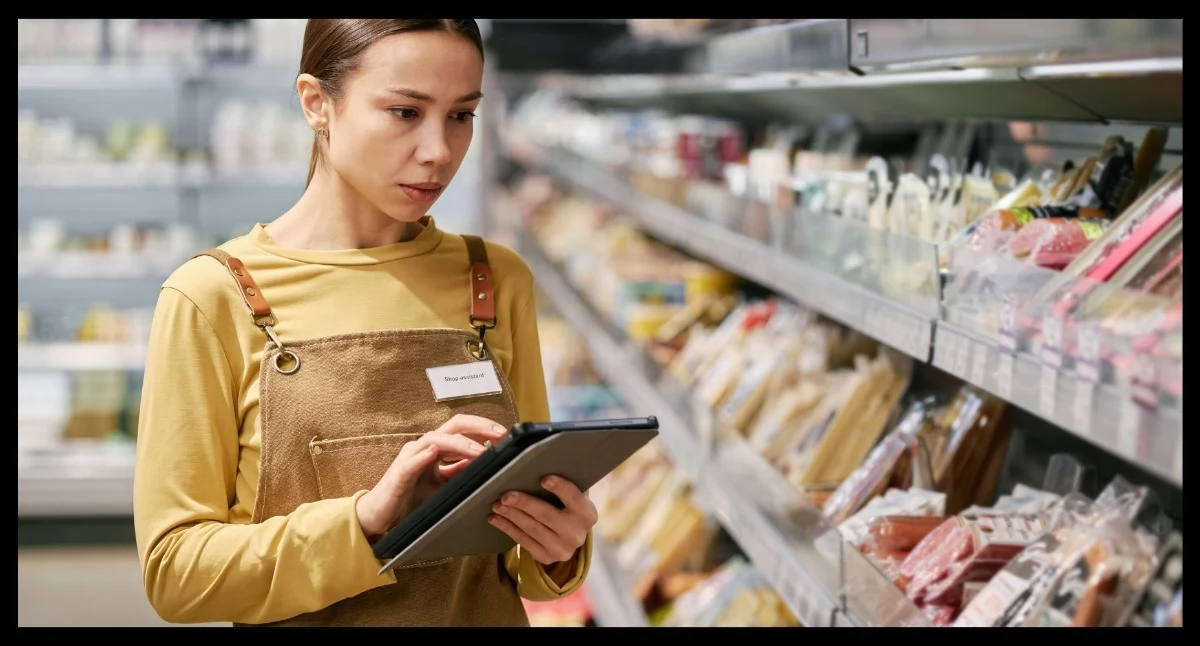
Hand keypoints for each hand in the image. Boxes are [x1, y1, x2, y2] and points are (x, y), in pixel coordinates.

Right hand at [356, 414, 507, 538]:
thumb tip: (488, 464)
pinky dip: (424, 456)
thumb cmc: (410, 499)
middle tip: (501, 434)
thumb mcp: (444, 486)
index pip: (463, 428)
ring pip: (436, 439)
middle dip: (479, 427)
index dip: (485, 427)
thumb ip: (460, 472)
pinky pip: (412, 461)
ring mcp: (410, 457)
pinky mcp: (398, 473)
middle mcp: (424, 446)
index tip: (506, 433)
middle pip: (454, 425)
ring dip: (459, 443)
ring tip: (479, 451)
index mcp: (437, 448)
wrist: (378, 515)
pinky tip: (436, 453)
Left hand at [488, 476, 597, 564]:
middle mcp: (577, 534)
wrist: (569, 536)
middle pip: (547, 516)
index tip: (543, 479)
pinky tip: (496, 518)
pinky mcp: (546, 557)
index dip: (560, 488)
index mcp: (587, 514)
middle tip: (506, 495)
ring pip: (532, 529)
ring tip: (496, 504)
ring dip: (511, 515)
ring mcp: (562, 549)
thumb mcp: (572, 495)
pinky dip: (507, 528)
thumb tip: (541, 459)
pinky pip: (523, 541)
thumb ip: (565, 480)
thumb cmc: (567, 506)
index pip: (574, 498)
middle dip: (524, 504)